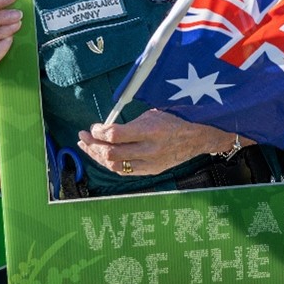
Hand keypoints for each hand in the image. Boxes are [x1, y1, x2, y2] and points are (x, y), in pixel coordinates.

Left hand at [77, 109, 246, 176]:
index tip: (93, 126)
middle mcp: (150, 149)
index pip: (116, 135)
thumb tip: (105, 127)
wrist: (201, 136)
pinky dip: (110, 164)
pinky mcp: (152, 170)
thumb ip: (131, 122)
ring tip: (87, 147)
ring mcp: (151, 163)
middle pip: (112, 154)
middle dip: (93, 146)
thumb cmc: (177, 117)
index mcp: (152, 129)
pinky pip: (125, 171)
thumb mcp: (155, 112)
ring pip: (116, 166)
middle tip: (83, 137)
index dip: (99, 132)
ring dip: (98, 157)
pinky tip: (102, 155)